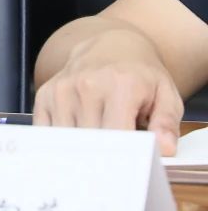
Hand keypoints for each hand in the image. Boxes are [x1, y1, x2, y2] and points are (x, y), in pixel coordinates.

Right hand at [33, 29, 182, 154]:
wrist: (109, 45)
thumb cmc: (139, 75)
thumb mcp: (165, 95)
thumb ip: (166, 123)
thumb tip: (164, 148)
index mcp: (120, 85)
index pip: (117, 135)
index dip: (125, 156)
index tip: (132, 165)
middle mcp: (86, 85)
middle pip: (91, 141)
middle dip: (104, 155)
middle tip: (117, 156)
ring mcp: (61, 90)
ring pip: (67, 141)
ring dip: (82, 148)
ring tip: (99, 139)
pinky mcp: (45, 95)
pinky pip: (47, 133)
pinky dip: (61, 142)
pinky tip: (77, 135)